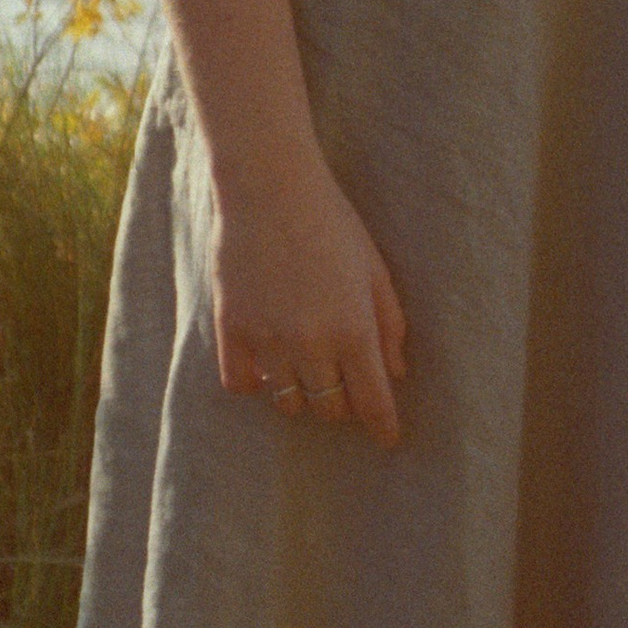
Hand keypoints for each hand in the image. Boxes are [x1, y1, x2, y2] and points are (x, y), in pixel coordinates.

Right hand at [212, 154, 409, 445]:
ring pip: (287, 403)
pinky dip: (257, 383)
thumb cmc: (331, 223)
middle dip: (342, 403)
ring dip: (302, 393)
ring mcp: (267, 340)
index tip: (387, 440)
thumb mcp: (374, 271)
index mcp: (354, 329)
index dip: (383, 427)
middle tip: (344, 382)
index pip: (373, 401)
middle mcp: (310, 344)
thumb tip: (396, 373)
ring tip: (305, 367)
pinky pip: (242, 384)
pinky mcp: (231, 329)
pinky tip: (267, 365)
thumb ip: (389, 325)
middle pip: (330, 409)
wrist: (269, 187)